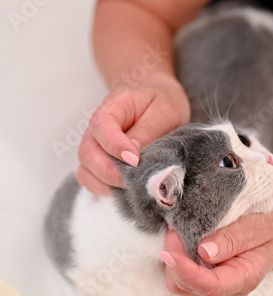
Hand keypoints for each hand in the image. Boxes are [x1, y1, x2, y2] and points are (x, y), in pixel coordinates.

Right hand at [77, 74, 189, 194]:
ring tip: (132, 186)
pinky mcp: (97, 164)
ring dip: (107, 184)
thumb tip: (133, 157)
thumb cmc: (162, 106)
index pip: (101, 125)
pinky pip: (91, 182)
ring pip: (85, 171)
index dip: (115, 146)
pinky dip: (106, 190)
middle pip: (87, 153)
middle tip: (135, 181)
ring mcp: (94, 147)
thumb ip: (148, 131)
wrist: (160, 105)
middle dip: (110, 172)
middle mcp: (97, 128)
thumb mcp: (164, 112)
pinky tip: (127, 189)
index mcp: (113, 106)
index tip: (135, 160)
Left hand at [161, 207, 272, 295]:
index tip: (168, 252)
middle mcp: (227, 288)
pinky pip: (182, 275)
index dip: (186, 272)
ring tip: (178, 232)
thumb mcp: (258, 227)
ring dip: (173, 259)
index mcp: (244, 279)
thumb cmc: (271, 229)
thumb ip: (232, 239)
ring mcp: (216, 285)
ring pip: (180, 283)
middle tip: (175, 229)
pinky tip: (182, 239)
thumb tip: (203, 252)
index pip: (210, 287)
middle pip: (187, 287)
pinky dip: (176, 258)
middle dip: (175, 260)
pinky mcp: (207, 278)